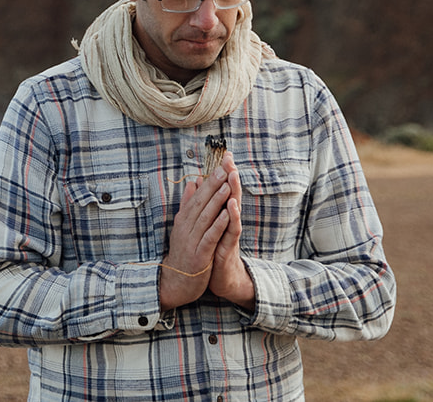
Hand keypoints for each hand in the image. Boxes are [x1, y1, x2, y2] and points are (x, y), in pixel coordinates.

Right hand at [160, 164, 232, 309]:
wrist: (175, 283)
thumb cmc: (183, 253)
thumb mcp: (183, 226)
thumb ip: (188, 205)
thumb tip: (191, 183)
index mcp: (184, 220)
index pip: (196, 196)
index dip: (208, 181)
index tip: (219, 166)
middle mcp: (186, 227)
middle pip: (201, 203)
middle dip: (212, 185)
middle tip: (223, 168)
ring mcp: (192, 241)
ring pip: (205, 217)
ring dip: (216, 201)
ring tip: (227, 185)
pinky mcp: (199, 255)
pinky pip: (209, 237)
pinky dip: (217, 225)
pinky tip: (226, 214)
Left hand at [207, 154, 256, 307]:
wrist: (221, 278)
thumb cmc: (214, 250)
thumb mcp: (208, 227)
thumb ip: (207, 207)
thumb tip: (199, 186)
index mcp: (221, 216)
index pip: (223, 191)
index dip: (223, 174)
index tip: (224, 154)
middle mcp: (228, 222)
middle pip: (231, 195)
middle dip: (230, 176)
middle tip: (230, 157)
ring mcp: (230, 233)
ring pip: (234, 209)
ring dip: (234, 192)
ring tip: (233, 174)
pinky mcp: (229, 246)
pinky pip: (232, 230)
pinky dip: (232, 218)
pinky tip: (232, 206)